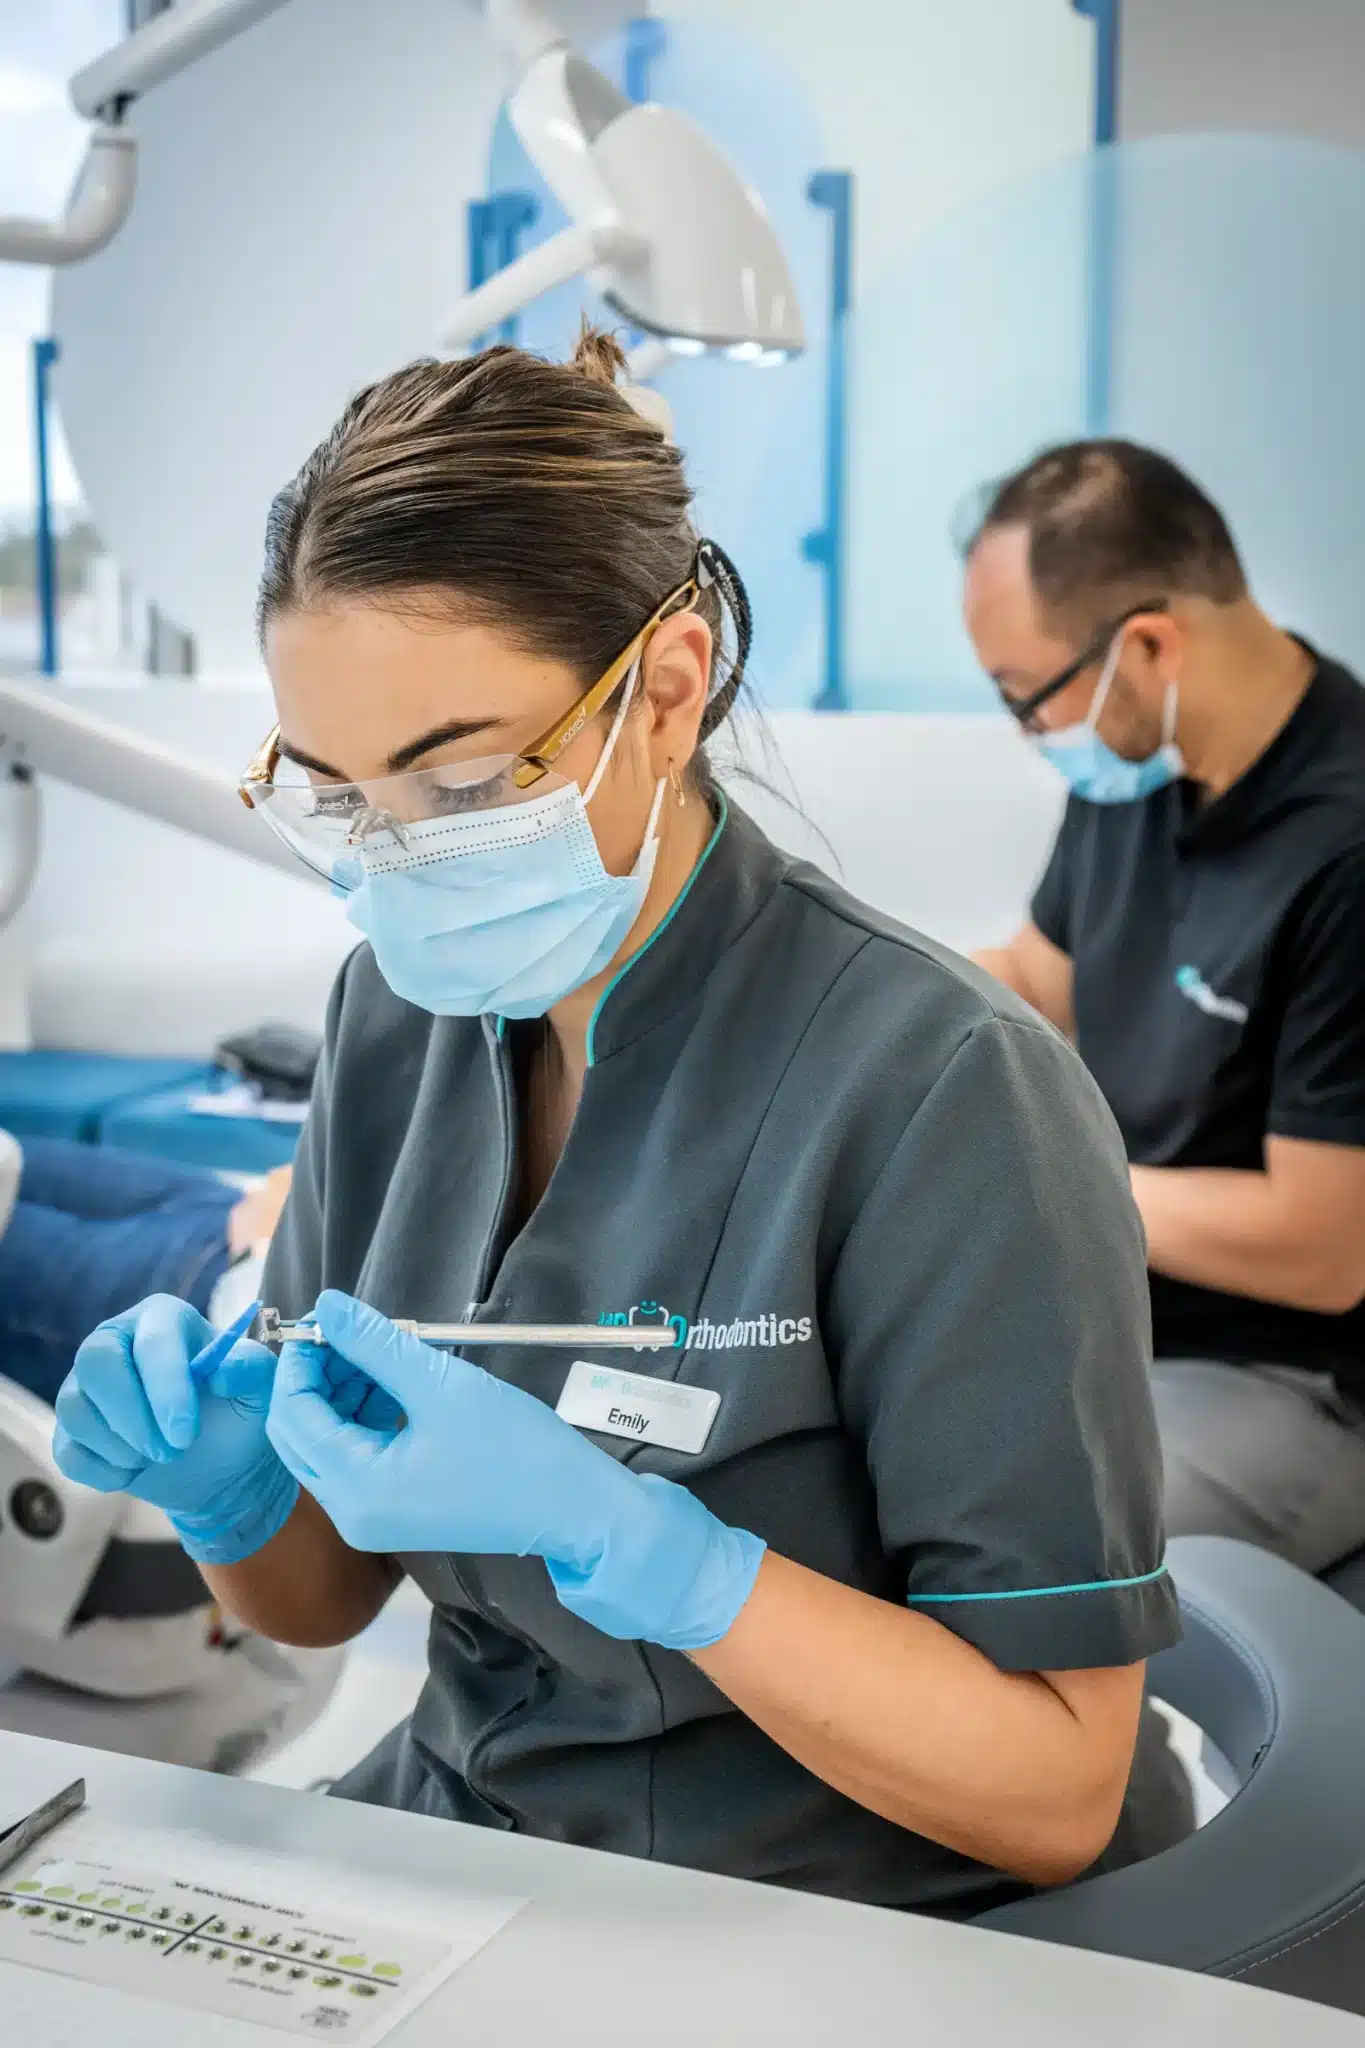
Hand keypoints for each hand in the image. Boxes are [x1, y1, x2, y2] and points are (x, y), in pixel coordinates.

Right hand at [53, 1293, 298, 1565]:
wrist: (219, 1459)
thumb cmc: (239, 1409)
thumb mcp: (260, 1387)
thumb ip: (250, 1369)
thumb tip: (221, 1373)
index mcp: (163, 1319)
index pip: (151, 1340)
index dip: (165, 1387)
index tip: (185, 1432)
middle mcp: (115, 1341)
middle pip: (96, 1363)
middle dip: (133, 1417)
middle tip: (172, 1450)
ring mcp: (86, 1385)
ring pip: (76, 1409)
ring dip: (121, 1447)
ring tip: (161, 1458)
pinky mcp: (72, 1428)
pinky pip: (68, 1450)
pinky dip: (103, 1471)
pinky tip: (135, 1471)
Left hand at [266, 1292, 765, 1650]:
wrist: (574, 1507)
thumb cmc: (516, 1450)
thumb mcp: (440, 1384)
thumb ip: (376, 1342)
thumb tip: (327, 1304)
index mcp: (357, 1490)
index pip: (293, 1417)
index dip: (299, 1362)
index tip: (324, 1317)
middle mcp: (353, 1514)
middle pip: (300, 1435)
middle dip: (316, 1377)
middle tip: (347, 1329)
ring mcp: (373, 1517)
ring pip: (328, 1443)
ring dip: (341, 1393)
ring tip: (380, 1348)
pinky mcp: (396, 1510)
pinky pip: (358, 1456)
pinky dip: (365, 1415)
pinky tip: (394, 1381)